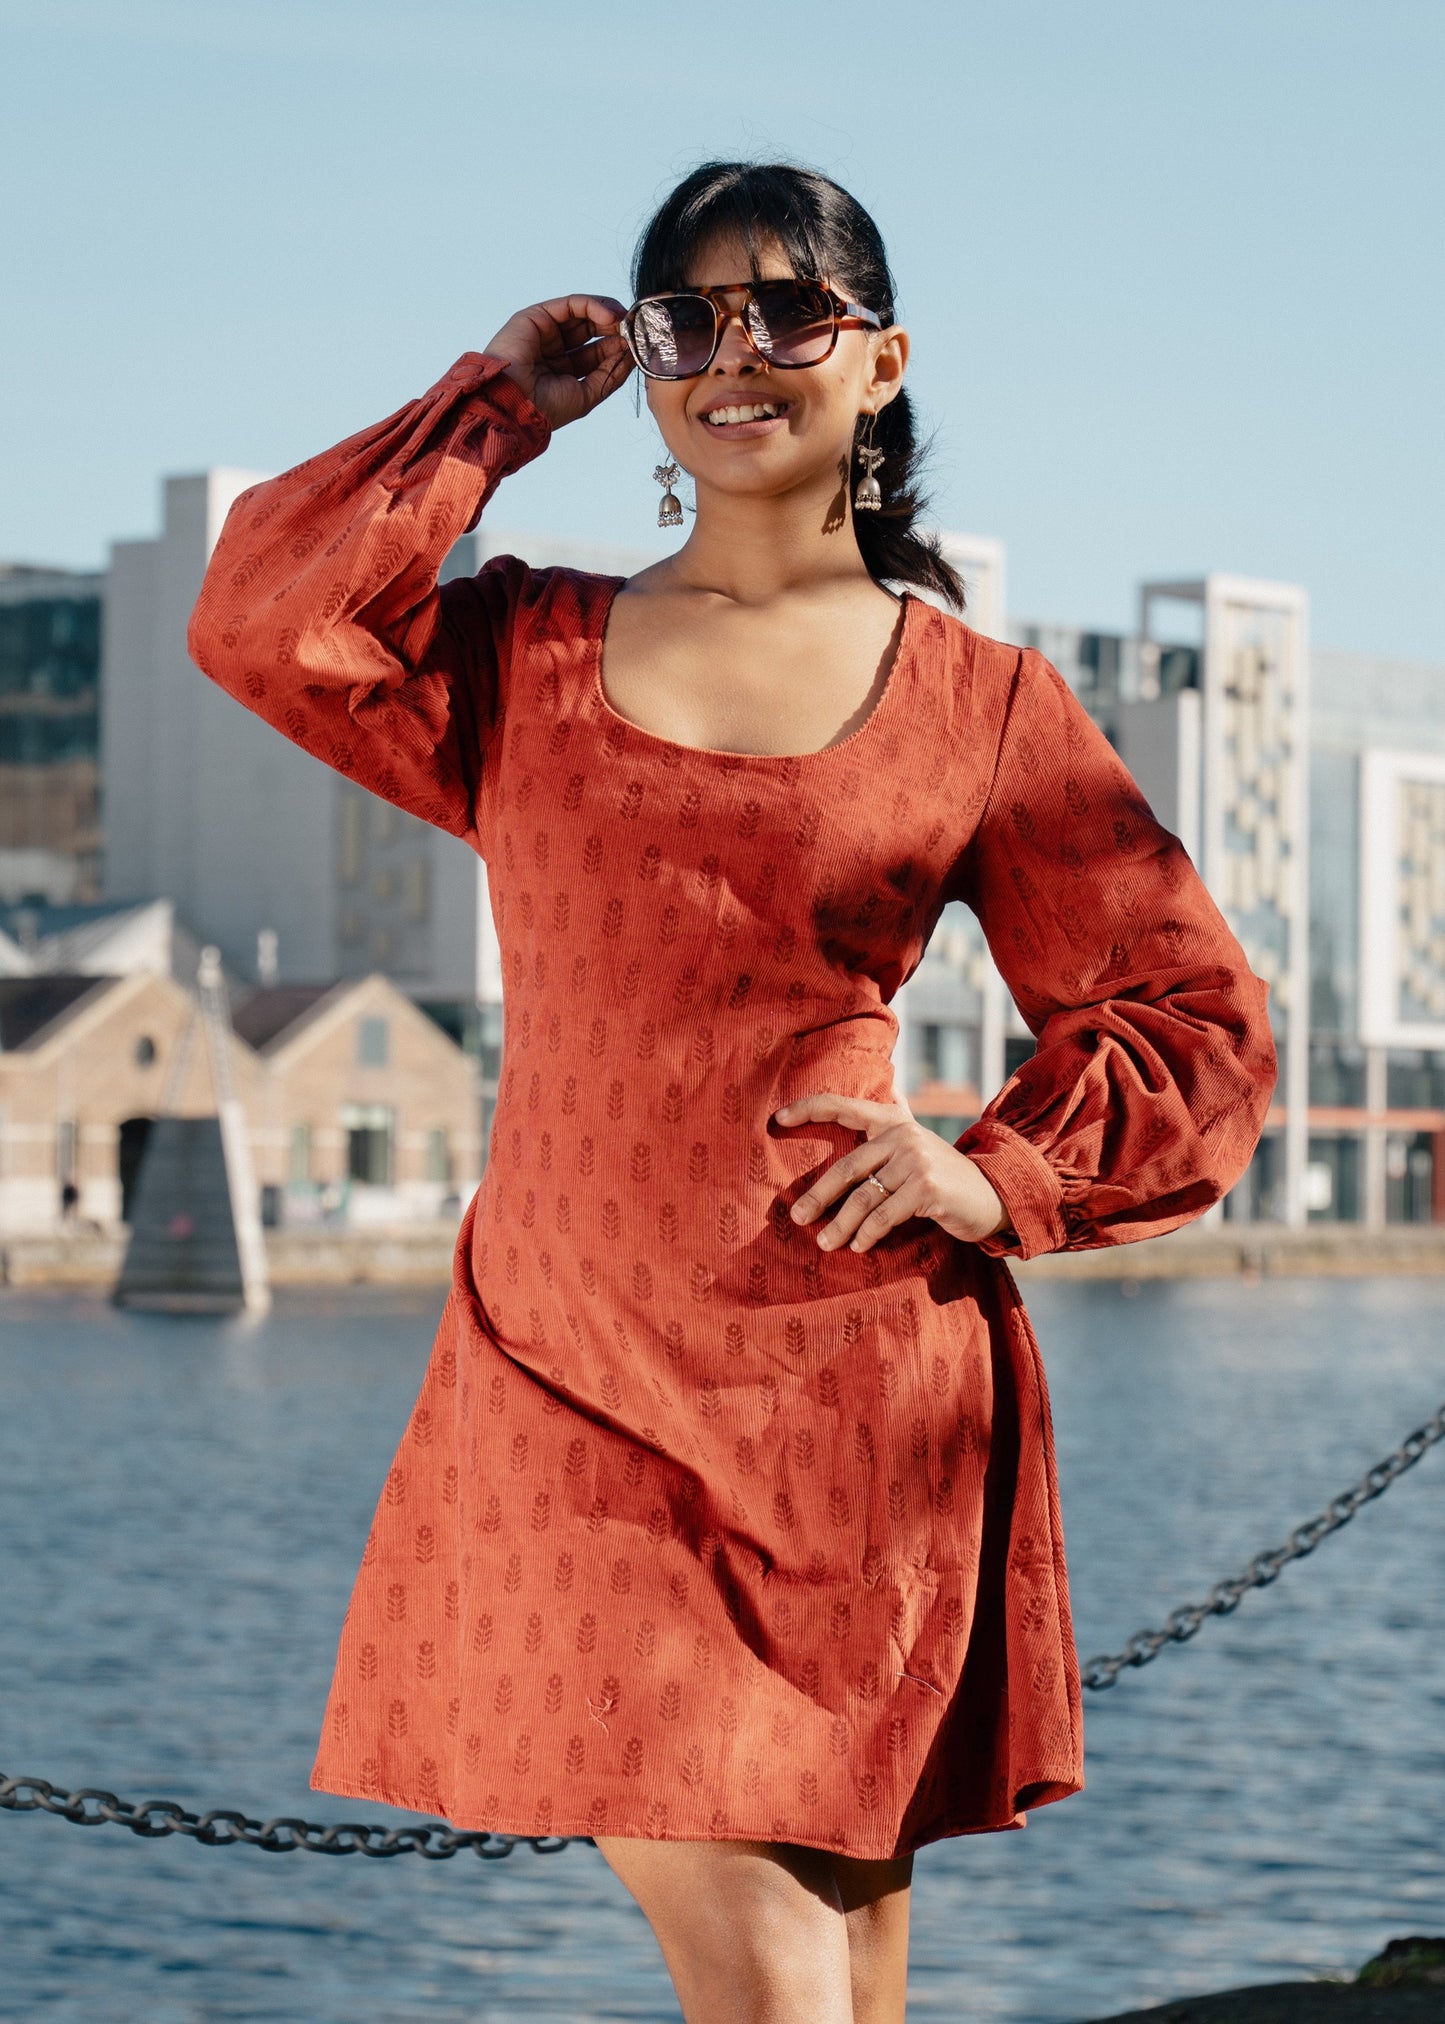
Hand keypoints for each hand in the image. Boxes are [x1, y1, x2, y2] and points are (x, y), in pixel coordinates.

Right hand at [483, 294, 632, 428]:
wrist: (513, 405)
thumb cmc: (546, 408)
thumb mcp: (588, 394)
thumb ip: (610, 374)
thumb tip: (632, 356)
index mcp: (563, 371)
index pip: (596, 352)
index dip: (617, 347)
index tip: (638, 346)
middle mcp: (553, 349)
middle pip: (591, 330)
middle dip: (615, 328)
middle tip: (634, 330)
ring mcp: (544, 331)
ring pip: (583, 314)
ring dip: (608, 314)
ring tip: (624, 321)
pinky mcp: (536, 316)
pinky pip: (571, 304)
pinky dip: (593, 306)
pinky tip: (609, 316)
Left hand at [774, 1093, 1009, 1252]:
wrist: (993, 1196)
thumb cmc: (946, 1175)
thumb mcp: (920, 1143)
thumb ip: (901, 1118)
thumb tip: (888, 1088)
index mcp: (894, 1122)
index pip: (845, 1107)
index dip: (809, 1108)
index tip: (777, 1119)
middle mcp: (903, 1136)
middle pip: (847, 1167)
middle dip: (819, 1196)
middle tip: (799, 1218)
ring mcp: (916, 1161)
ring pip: (863, 1197)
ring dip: (840, 1225)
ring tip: (825, 1244)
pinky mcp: (927, 1189)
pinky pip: (884, 1216)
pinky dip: (867, 1234)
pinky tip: (858, 1246)